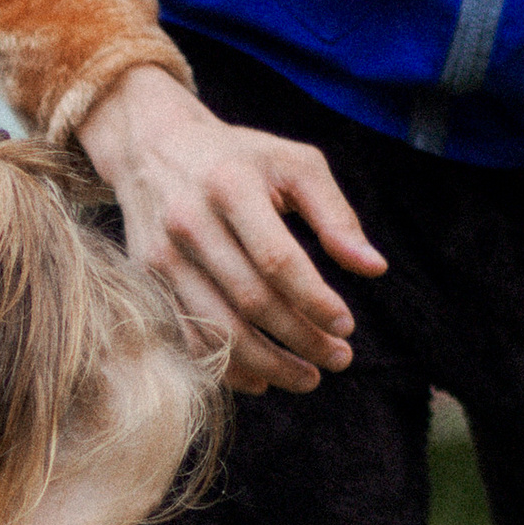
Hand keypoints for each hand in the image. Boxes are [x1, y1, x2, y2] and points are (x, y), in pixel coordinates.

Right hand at [77, 64, 385, 392]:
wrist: (151, 145)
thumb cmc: (240, 157)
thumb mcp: (294, 164)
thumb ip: (336, 214)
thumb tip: (374, 268)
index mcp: (231, 185)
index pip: (277, 260)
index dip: (314, 300)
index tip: (347, 326)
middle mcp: (190, 221)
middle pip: (251, 300)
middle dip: (301, 339)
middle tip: (339, 359)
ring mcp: (164, 254)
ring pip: (218, 329)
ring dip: (268, 365)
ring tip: (308, 378)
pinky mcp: (149, 278)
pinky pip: (189, 336)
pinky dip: (227, 368)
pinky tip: (262, 379)